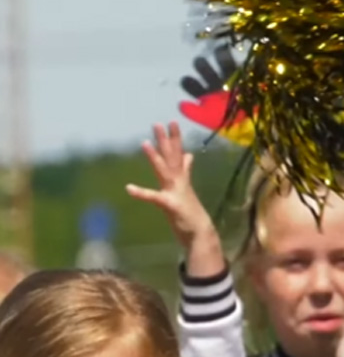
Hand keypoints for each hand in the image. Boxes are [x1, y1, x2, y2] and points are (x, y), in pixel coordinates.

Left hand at [126, 123, 224, 276]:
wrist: (201, 235)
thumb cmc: (191, 214)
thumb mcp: (187, 189)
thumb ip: (185, 171)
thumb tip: (188, 155)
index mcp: (181, 179)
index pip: (178, 154)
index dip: (175, 138)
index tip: (171, 122)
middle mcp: (179, 182)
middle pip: (172, 157)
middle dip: (165, 140)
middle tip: (158, 123)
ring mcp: (175, 193)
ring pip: (164, 171)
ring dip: (154, 157)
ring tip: (144, 143)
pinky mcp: (170, 205)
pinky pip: (154, 198)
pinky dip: (142, 193)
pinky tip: (129, 188)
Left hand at [178, 46, 251, 144]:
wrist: (251, 122)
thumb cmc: (228, 121)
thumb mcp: (208, 118)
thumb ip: (193, 112)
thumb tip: (179, 104)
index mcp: (207, 97)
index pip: (194, 87)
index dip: (188, 82)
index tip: (186, 79)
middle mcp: (217, 87)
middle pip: (206, 72)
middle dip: (202, 66)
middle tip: (199, 62)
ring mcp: (230, 82)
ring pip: (221, 66)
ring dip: (218, 58)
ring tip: (218, 51)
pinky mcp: (243, 78)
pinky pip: (236, 65)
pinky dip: (232, 57)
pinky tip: (228, 49)